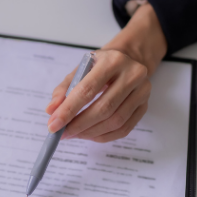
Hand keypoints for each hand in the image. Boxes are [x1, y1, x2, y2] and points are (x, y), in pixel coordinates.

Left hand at [45, 3, 167, 142]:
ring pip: (115, 121)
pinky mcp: (145, 106)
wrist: (128, 60)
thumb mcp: (80, 70)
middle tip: (63, 133)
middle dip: (79, 125)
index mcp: (112, 61)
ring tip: (74, 134)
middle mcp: (132, 74)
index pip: (88, 90)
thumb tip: (51, 111)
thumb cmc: (100, 66)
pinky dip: (104, 136)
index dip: (69, 110)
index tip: (53, 125)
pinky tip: (90, 135)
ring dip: (91, 132)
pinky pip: (125, 129)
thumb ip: (64, 89)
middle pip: (104, 108)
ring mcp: (142, 91)